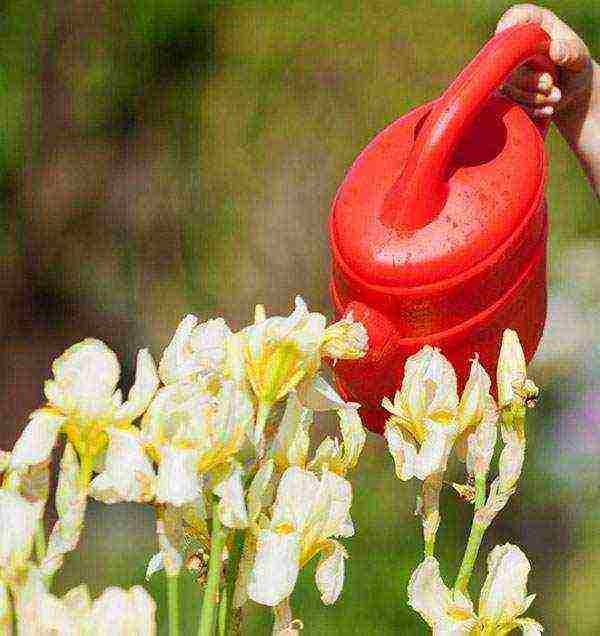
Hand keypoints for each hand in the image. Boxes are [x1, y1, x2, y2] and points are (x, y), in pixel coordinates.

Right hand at [496, 4, 592, 119]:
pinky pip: (510, 104)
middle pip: (508, 63)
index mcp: (534, 25)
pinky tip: (547, 107)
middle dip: (530, 80)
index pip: (516, 16)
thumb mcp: (580, 57)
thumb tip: (556, 50)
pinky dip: (530, 108)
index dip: (510, 24)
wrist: (571, 91)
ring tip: (556, 96)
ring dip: (534, 97)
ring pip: (509, 88)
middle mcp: (515, 47)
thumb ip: (571, 51)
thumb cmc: (574, 66)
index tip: (514, 39)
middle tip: (551, 84)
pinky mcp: (503, 92)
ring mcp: (506, 71)